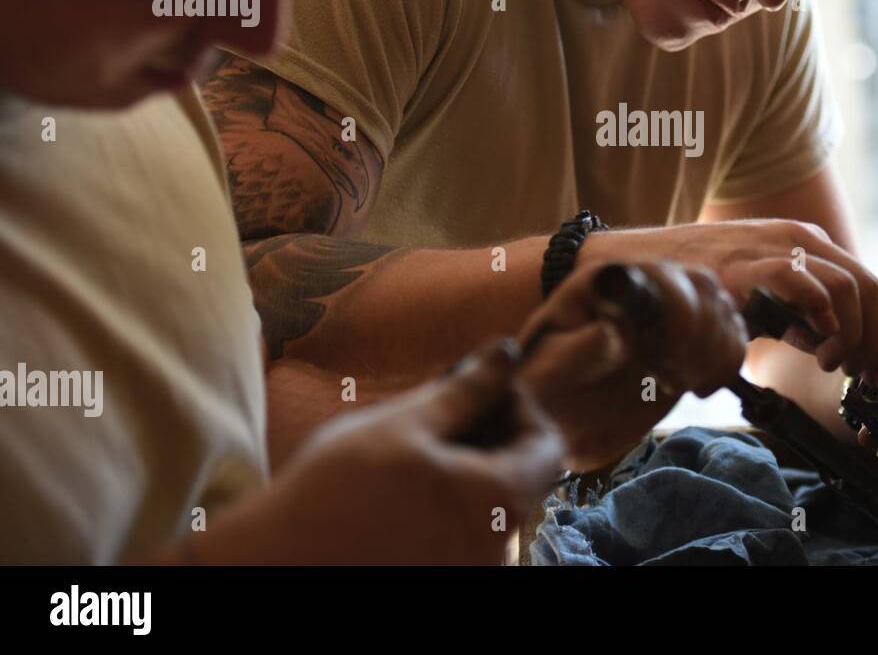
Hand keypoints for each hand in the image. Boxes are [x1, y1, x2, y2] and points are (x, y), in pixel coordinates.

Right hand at [193, 340, 563, 564]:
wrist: (276, 563)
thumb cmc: (335, 491)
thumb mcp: (404, 423)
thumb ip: (468, 389)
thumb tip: (509, 352)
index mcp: (499, 501)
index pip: (548, 444)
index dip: (519, 405)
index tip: (479, 386)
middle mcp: (499, 545)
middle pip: (522, 474)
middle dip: (491, 431)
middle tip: (442, 407)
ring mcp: (474, 567)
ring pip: (492, 502)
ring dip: (469, 464)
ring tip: (417, 444)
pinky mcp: (445, 577)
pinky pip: (467, 530)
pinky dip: (451, 499)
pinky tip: (406, 485)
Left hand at [517, 261, 747, 470]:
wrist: (555, 415)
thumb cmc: (542, 393)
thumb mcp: (548, 376)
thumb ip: (577, 352)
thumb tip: (613, 331)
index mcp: (603, 286)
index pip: (660, 276)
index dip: (679, 314)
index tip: (667, 364)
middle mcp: (639, 286)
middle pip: (700, 286)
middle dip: (702, 336)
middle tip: (676, 378)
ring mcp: (666, 308)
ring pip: (720, 304)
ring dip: (717, 349)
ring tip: (686, 383)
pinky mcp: (687, 333)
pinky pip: (729, 328)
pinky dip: (728, 358)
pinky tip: (701, 385)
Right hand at [578, 221, 877, 382]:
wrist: (634, 266)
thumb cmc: (694, 285)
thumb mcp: (756, 292)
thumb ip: (793, 311)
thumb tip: (825, 342)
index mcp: (802, 242)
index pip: (866, 282)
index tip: (870, 368)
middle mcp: (793, 238)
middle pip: (867, 285)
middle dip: (871, 337)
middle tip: (855, 373)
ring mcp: (769, 249)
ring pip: (845, 286)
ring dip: (849, 334)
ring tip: (827, 363)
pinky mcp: (743, 267)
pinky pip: (801, 282)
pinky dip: (820, 315)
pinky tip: (810, 345)